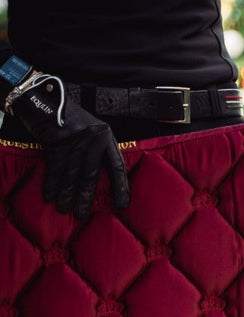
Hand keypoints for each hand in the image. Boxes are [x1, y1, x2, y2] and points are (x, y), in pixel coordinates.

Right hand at [8, 73, 128, 218]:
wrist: (45, 98)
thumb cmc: (70, 119)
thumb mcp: (91, 130)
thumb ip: (98, 151)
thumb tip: (101, 180)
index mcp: (106, 136)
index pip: (117, 165)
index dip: (120, 187)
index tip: (122, 204)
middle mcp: (93, 138)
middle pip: (91, 174)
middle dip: (86, 196)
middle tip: (82, 214)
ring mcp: (75, 139)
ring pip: (72, 173)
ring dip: (66, 193)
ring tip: (64, 208)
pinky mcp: (58, 141)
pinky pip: (56, 167)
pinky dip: (52, 182)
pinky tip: (50, 194)